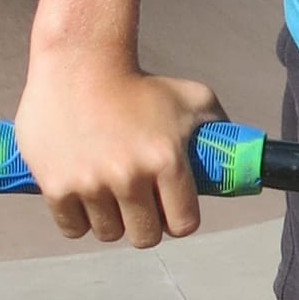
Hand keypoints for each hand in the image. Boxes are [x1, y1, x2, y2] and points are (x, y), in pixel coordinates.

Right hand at [14, 60, 223, 246]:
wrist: (79, 62)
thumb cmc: (139, 82)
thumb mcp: (193, 98)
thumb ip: (219, 129)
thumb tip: (243, 154)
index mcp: (166, 160)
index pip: (183, 224)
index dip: (179, 220)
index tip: (170, 210)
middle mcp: (129, 176)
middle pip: (145, 237)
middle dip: (147, 225)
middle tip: (139, 205)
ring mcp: (90, 183)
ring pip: (108, 233)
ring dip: (112, 220)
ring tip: (110, 195)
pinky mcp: (55, 185)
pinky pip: (73, 228)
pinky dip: (79, 219)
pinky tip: (85, 197)